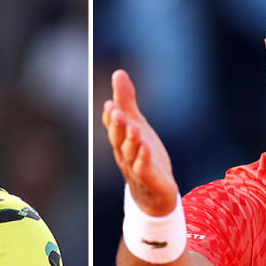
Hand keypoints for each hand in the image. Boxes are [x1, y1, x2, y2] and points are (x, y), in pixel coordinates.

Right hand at [102, 69, 178, 215]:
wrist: (154, 193)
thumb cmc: (142, 156)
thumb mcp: (137, 124)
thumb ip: (127, 101)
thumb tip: (118, 72)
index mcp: (120, 140)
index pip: (113, 126)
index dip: (111, 116)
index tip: (111, 103)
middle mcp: (124, 153)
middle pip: (118, 138)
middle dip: (116, 125)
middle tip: (115, 110)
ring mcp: (135, 166)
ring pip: (130, 152)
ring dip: (131, 140)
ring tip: (134, 126)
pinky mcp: (149, 178)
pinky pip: (144, 167)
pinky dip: (143, 158)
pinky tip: (146, 147)